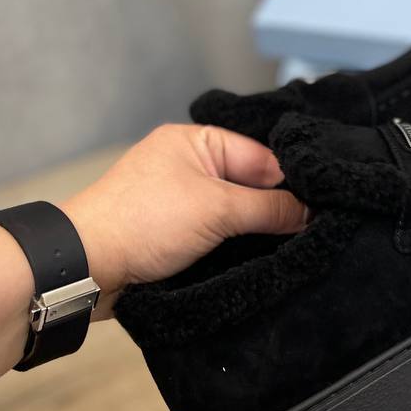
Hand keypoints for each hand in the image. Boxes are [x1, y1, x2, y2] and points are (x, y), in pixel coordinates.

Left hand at [64, 124, 306, 316]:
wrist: (87, 268)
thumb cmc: (142, 223)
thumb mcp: (218, 209)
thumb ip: (271, 209)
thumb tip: (314, 212)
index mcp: (197, 141)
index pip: (262, 155)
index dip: (293, 181)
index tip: (323, 206)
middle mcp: (190, 165)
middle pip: (252, 185)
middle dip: (277, 208)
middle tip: (314, 229)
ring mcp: (183, 201)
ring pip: (238, 213)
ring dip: (258, 231)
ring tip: (296, 245)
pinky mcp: (177, 233)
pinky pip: (221, 235)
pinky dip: (239, 246)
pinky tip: (264, 258)